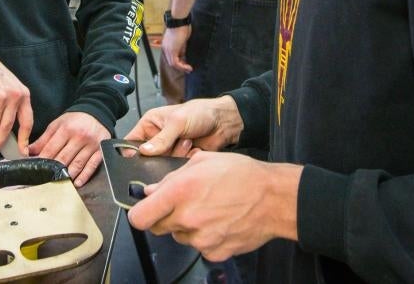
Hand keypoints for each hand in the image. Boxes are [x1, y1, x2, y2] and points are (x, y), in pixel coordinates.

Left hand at [29, 111, 110, 186]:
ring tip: (60, 182)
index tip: (35, 168)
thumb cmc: (75, 120)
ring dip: (67, 175)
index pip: (51, 149)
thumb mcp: (57, 124)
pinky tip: (77, 182)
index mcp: (66, 129)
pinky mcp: (100, 150)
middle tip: (45, 179)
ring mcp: (91, 144)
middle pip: (63, 158)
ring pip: (77, 164)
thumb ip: (44, 139)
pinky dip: (84, 176)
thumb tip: (29, 151)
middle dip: (53, 170)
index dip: (41, 160)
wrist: (97, 113)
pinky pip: (92, 166)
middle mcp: (79, 137)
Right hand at [124, 95, 243, 154]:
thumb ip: (161, 139)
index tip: (136, 159)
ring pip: (162, 164)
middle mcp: (158, 138)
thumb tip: (144, 151)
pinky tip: (195, 149)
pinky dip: (186, 160)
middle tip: (172, 146)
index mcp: (151, 124)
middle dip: (160, 154)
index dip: (130, 151)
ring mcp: (169, 150)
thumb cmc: (201, 112)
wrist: (224, 122)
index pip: (131, 141)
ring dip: (177, 155)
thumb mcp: (178, 122)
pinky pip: (176, 168)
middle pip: (147, 157)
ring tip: (188, 142)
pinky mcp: (181, 160)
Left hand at [127, 151, 302, 260]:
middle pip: (158, 227)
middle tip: (183, 204)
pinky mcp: (214, 252)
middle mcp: (187, 218)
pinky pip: (199, 246)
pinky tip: (219, 221)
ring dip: (186, 225)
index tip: (144, 210)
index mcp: (180, 192)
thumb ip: (172, 177)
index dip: (139, 213)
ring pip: (180, 236)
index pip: (139, 217)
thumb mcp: (203, 162)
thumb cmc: (243, 175)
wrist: (274, 198)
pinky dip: (205, 236)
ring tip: (209, 209)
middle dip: (165, 216)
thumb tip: (153, 190)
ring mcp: (201, 239)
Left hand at [161, 24, 192, 72]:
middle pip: (171, 62)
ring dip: (181, 68)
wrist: (179, 22)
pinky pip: (175, 63)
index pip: (171, 57)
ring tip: (189, 69)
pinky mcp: (171, 51)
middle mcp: (165, 48)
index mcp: (166, 45)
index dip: (178, 62)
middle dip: (180, 67)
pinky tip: (188, 67)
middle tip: (188, 69)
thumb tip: (183, 54)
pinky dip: (182, 66)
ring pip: (172, 64)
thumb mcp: (182, 40)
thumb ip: (181, 48)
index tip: (185, 64)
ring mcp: (167, 50)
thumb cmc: (181, 28)